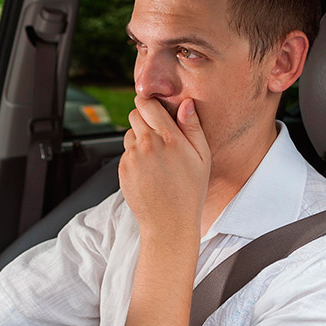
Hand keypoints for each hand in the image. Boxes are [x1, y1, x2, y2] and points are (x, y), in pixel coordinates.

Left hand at [119, 96, 210, 240]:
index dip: (150, 103)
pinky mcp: (123, 169)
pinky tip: (149, 171)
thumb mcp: (202, 158)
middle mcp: (148, 145)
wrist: (169, 222)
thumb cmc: (189, 191)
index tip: (155, 108)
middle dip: (144, 119)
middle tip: (158, 134)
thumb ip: (193, 127)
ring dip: (139, 138)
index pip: (147, 104)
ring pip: (129, 133)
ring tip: (156, 157)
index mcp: (169, 138)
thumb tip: (186, 103)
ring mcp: (132, 157)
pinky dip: (135, 156)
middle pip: (134, 114)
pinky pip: (126, 152)